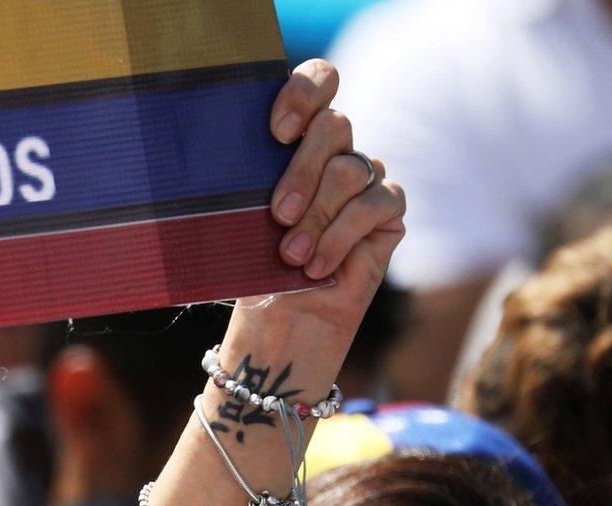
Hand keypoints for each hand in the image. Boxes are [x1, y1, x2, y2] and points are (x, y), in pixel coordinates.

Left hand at [242, 60, 407, 350]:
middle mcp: (334, 150)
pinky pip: (374, 205)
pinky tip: (317, 267)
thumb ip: (246, 183)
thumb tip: (223, 165)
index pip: (318, 82)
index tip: (277, 132)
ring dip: (316, 217)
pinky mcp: (387, 210)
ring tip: (290, 255)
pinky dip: (340, 237)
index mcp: (295, 138)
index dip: (305, 93)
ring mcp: (364, 177)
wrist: (279, 318)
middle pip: (335, 125)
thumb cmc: (252, 266)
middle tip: (277, 215)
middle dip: (302, 172)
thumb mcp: (237, 221)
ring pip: (350, 170)